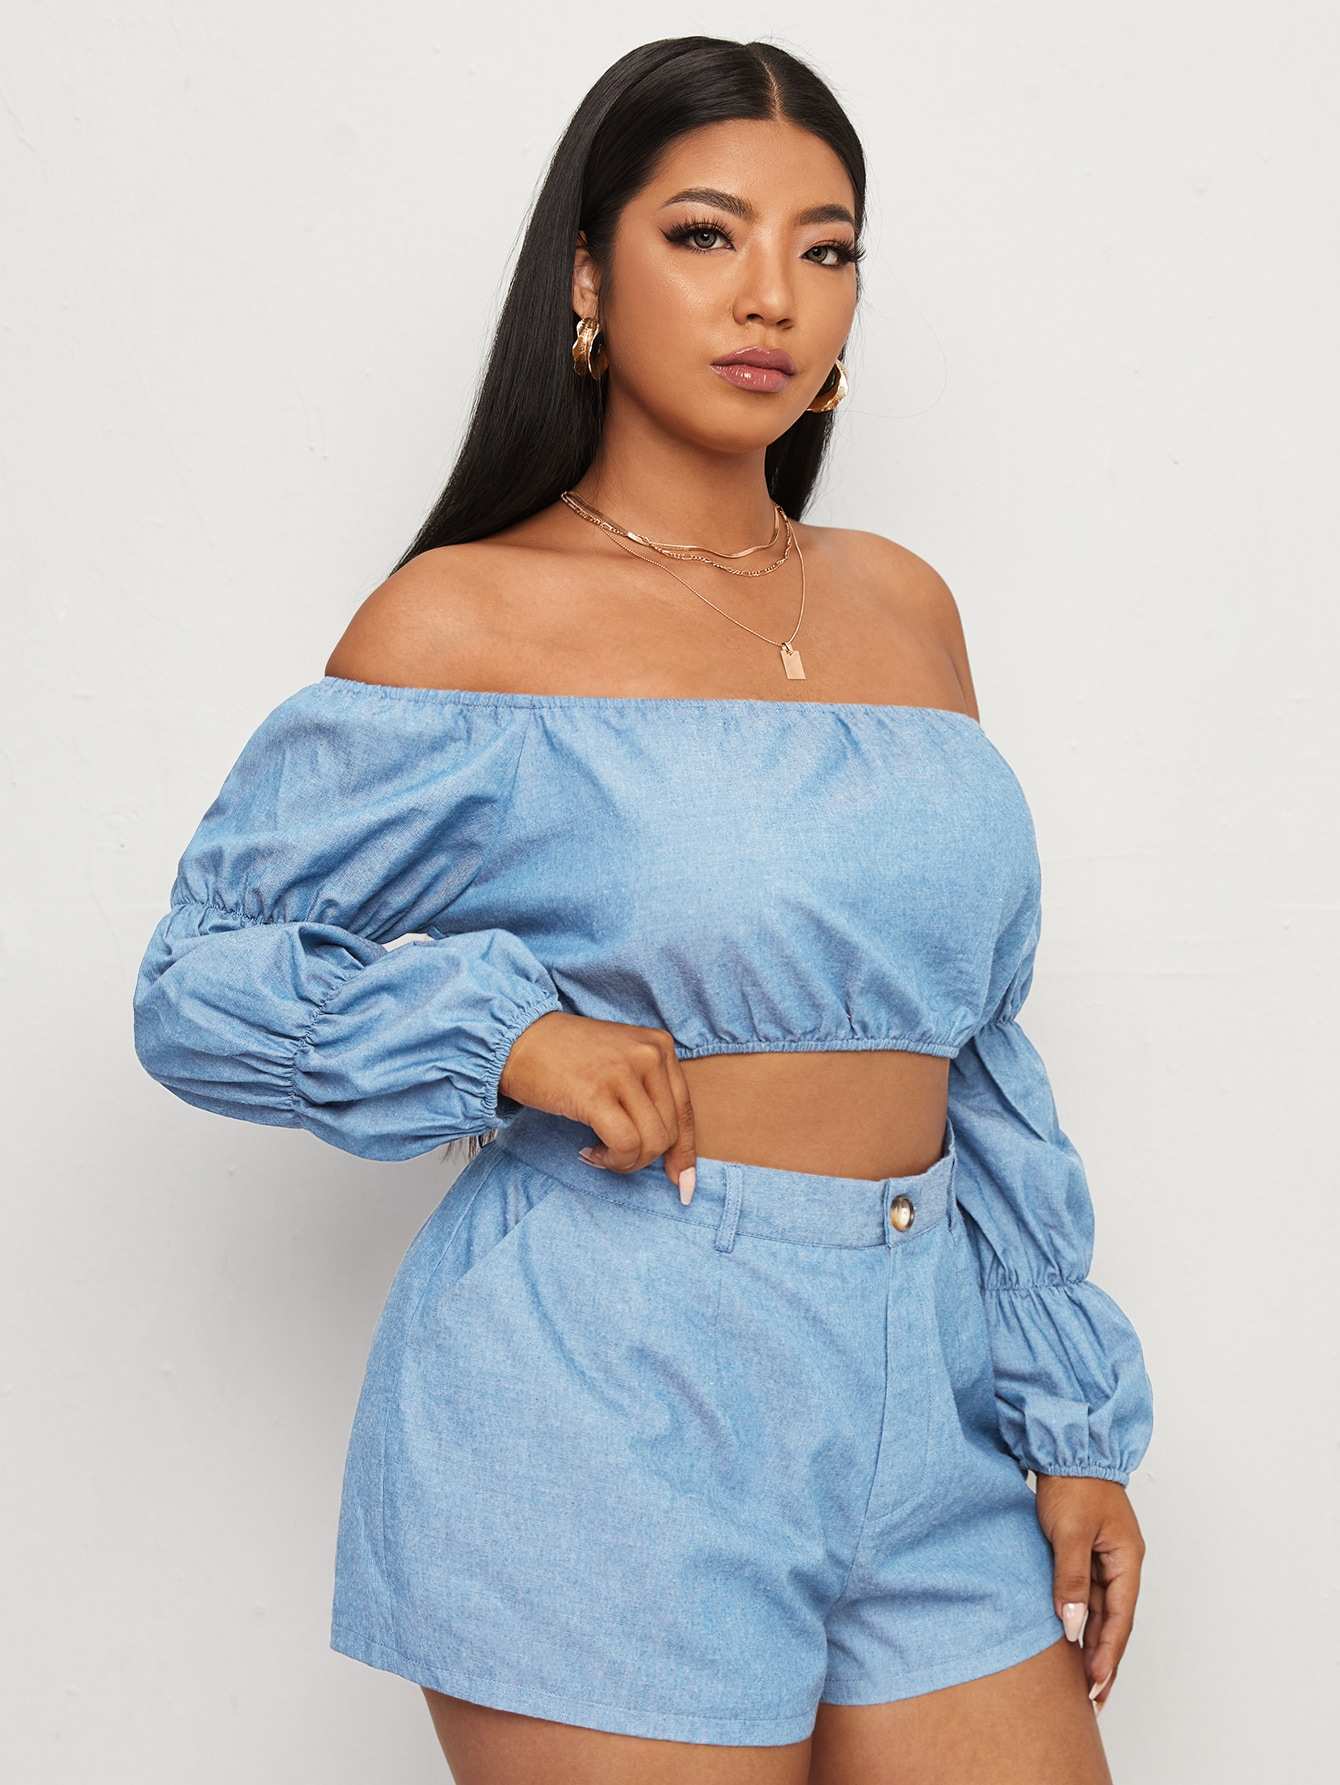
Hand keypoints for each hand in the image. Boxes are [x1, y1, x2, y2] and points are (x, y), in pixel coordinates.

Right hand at [497, 1011, 698, 1200]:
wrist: (518, 1040)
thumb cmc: (567, 1058)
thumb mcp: (621, 1062)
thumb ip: (649, 1096)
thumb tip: (676, 1159)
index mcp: (661, 1046)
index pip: (686, 1111)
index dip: (684, 1153)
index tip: (681, 1184)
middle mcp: (650, 1054)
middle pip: (669, 1132)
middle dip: (643, 1157)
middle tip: (611, 1155)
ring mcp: (624, 1072)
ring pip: (651, 1143)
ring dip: (625, 1161)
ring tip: (599, 1152)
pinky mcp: (597, 1092)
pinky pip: (625, 1145)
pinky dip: (611, 1160)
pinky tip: (589, 1152)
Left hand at [1033, 1474, 1145, 1713]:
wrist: (1064, 1446)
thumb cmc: (1072, 1483)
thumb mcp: (1070, 1532)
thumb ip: (1071, 1579)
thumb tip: (1071, 1627)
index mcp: (1127, 1559)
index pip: (1120, 1618)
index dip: (1108, 1654)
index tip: (1096, 1685)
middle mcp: (1120, 1563)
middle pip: (1115, 1621)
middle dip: (1105, 1659)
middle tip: (1093, 1698)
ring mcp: (1104, 1557)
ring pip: (1101, 1610)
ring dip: (1092, 1643)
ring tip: (1082, 1680)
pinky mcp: (1086, 1551)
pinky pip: (1087, 1594)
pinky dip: (1080, 1618)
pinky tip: (1070, 1638)